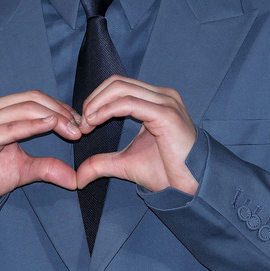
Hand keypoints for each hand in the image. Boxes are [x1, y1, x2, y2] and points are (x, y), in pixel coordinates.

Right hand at [0, 92, 80, 219]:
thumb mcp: (20, 170)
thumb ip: (46, 168)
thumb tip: (75, 179)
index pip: (35, 100)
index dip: (60, 108)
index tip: (81, 124)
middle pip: (33, 99)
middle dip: (61, 111)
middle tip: (82, 127)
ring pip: (25, 108)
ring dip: (54, 117)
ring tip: (73, 130)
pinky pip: (12, 127)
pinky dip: (34, 125)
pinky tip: (52, 125)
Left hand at [76, 77, 198, 194]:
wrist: (190, 188)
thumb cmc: (166, 174)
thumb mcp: (126, 163)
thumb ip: (102, 163)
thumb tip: (80, 176)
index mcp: (156, 101)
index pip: (119, 86)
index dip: (96, 100)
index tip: (83, 123)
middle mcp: (162, 96)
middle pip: (117, 83)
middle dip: (94, 100)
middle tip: (82, 122)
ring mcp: (166, 102)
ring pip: (121, 88)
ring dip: (97, 104)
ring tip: (87, 123)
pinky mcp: (166, 114)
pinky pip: (129, 103)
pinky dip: (107, 110)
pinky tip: (96, 122)